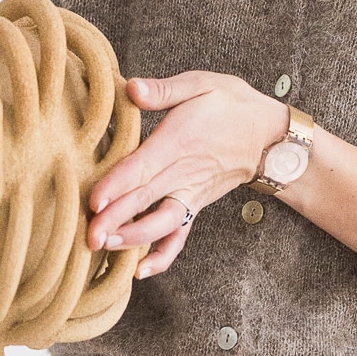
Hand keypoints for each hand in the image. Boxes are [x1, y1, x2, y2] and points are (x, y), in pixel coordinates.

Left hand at [88, 72, 289, 278]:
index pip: (143, 167)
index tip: (95, 201)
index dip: (118, 185)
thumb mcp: (201, 84)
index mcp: (179, 142)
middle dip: (115, 220)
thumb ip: (164, 90)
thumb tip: (131, 88)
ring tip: (104, 248)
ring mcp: (190, 194)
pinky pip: (179, 236)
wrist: (268, 135)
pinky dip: (162, 255)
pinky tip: (140, 270)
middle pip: (145, 200)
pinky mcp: (195, 206)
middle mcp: (184, 173)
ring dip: (133, 239)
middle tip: (88, 237)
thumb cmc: (231, 104)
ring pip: (160, 223)